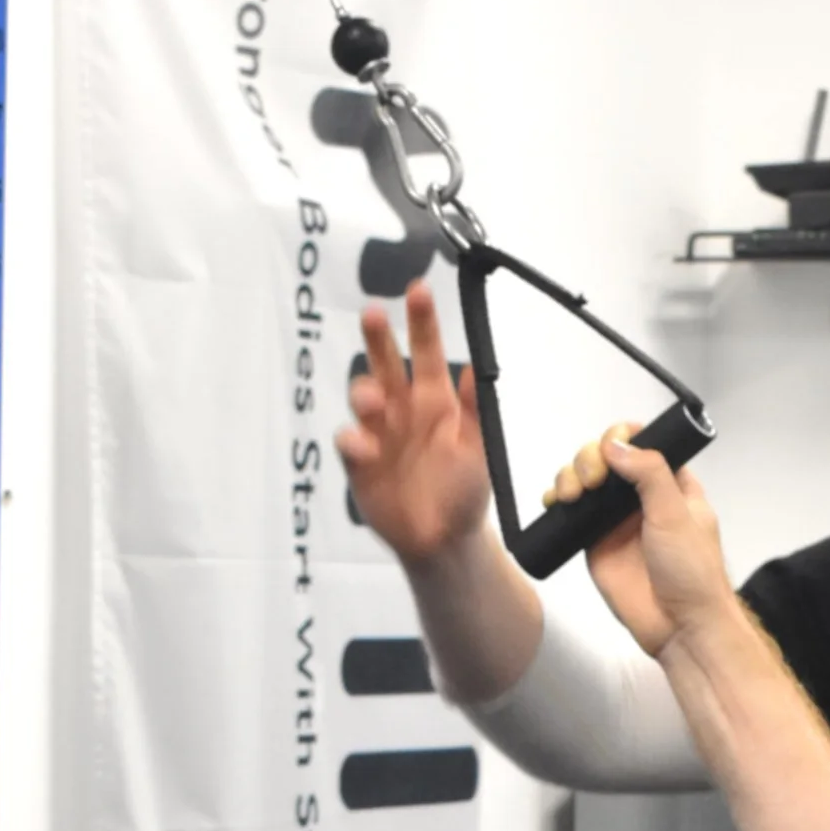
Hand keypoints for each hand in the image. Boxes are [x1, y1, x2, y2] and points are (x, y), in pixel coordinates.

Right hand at [335, 282, 491, 564]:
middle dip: (378, 339)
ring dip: (364, 392)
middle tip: (373, 313)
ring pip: (362, 398)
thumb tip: (475, 367)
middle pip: (385, 364)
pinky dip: (354, 441)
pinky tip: (366, 448)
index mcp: (434, 400)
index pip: (426, 352)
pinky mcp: (360, 463)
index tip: (418, 290)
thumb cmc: (464, 490)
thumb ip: (477, 410)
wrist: (443, 540)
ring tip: (373, 400)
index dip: (422, 322)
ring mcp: (378, 434)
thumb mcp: (478, 449)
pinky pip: (350, 443)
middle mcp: (402, 409)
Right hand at [541, 426, 735, 659]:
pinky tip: (555, 501)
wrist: (680, 626)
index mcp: (671, 484)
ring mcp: (615, 519)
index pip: (643, 444)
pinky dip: (557, 500)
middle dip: (591, 457)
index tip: (611, 448)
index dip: (622, 438)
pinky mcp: (594, 542)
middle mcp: (641, 497)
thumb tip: (616, 445)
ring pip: (584, 480)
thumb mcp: (677, 515)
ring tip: (572, 493)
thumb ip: (649, 475)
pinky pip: (570, 514)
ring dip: (571, 474)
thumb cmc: (691, 571)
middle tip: (593, 479)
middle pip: (606, 457)